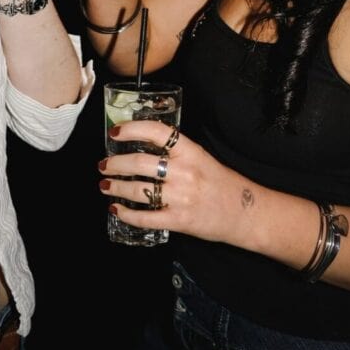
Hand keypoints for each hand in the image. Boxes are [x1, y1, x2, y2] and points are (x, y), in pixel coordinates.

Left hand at [98, 120, 240, 242]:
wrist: (245, 213)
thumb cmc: (221, 184)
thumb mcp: (202, 158)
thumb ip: (176, 152)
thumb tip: (141, 145)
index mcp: (191, 151)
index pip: (157, 132)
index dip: (132, 129)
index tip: (115, 131)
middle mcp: (185, 171)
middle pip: (139, 162)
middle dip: (115, 163)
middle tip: (104, 164)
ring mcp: (181, 197)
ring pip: (138, 190)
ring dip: (116, 187)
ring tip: (105, 185)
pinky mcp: (179, 220)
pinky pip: (145, 217)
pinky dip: (126, 214)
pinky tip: (117, 209)